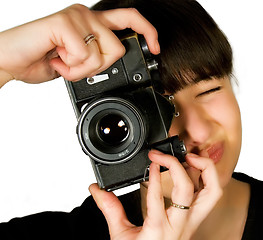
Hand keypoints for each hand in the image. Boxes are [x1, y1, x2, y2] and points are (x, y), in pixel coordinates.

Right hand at [0, 4, 159, 86]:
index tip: (155, 48)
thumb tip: (113, 61)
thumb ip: (95, 57)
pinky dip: (70, 69)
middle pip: (117, 48)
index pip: (129, 19)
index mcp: (92, 24)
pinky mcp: (63, 23)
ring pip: (101, 55)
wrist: (13, 60)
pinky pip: (83, 56)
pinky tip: (56, 60)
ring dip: (81, 70)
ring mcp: (76, 18)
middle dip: (99, 67)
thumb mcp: (78, 62)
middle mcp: (87, 16)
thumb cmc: (44, 59)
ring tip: (63, 62)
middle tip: (77, 66)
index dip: (148, 32)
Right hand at [89, 151, 221, 239]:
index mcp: (159, 228)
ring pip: (211, 192)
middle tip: (169, 155)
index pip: (158, 197)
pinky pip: (209, 195)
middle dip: (179, 166)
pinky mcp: (196, 220)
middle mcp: (180, 224)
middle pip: (190, 190)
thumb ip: (110, 210)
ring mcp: (192, 222)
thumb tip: (98, 190)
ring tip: (189, 157)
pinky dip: (205, 177)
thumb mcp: (120, 236)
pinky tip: (194, 169)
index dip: (156, 175)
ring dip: (202, 170)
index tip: (152, 160)